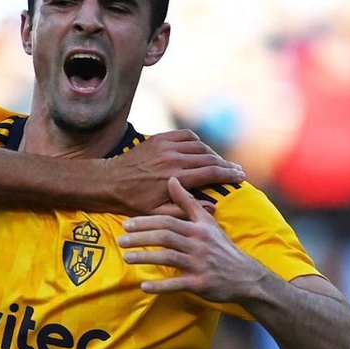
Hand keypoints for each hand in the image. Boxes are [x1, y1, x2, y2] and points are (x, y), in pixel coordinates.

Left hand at [106, 130, 243, 216]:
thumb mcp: (157, 212)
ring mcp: (166, 146)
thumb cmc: (132, 201)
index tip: (241, 178)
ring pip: (199, 145)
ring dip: (212, 153)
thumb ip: (185, 210)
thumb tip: (213, 207)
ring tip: (219, 163)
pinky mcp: (159, 138)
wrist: (108, 182)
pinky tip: (201, 150)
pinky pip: (185, 136)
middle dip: (225, 164)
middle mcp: (173, 158)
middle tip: (235, 170)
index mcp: (175, 177)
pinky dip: (197, 141)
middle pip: (208, 157)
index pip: (211, 173)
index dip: (228, 175)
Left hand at [119, 178, 269, 301]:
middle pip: (166, 237)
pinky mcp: (200, 283)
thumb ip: (187, 202)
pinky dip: (160, 286)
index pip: (168, 221)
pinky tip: (144, 286)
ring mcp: (200, 264)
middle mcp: (198, 244)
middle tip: (120, 240)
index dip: (146, 222)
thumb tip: (172, 179)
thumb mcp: (206, 222)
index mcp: (198, 228)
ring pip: (169, 258)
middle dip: (141, 238)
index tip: (126, 224)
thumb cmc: (221, 247)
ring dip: (146, 258)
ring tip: (126, 259)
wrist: (245, 275)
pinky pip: (177, 284)